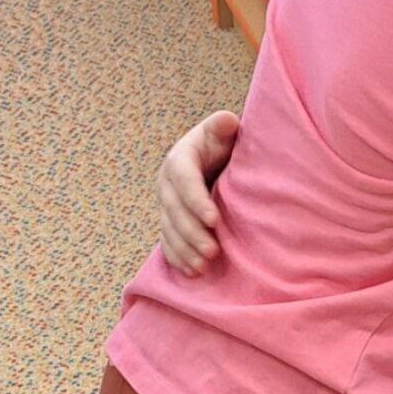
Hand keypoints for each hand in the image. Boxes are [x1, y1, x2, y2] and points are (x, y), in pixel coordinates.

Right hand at [158, 110, 241, 274]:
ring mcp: (166, 204)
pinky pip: (167, 242)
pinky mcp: (170, 221)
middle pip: (174, 210)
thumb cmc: (226, 144)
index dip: (196, 201)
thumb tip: (225, 121)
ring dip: (184, 250)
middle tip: (213, 251)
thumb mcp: (225, 131)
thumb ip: (224, 126)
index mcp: (180, 159)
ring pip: (169, 229)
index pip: (184, 180)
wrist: (218, 159)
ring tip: (203, 266)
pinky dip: (177, 258)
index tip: (214, 220)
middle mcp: (168, 183)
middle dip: (192, 233)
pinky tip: (191, 272)